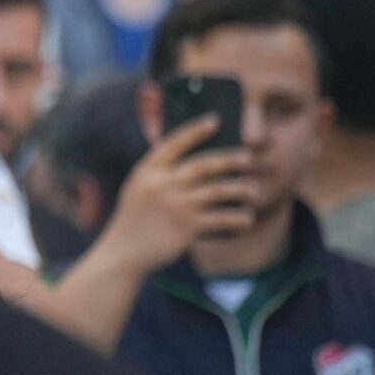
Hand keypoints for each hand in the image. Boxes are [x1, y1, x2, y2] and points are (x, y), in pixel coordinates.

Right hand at [92, 116, 255, 271]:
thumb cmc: (134, 220)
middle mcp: (162, 185)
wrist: (123, 253)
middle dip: (230, 159)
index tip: (214, 121)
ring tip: (252, 190)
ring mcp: (176, 205)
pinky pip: (221, 218)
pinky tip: (247, 218)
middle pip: (204, 165)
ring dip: (240, 189)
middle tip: (247, 158)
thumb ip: (160, 175)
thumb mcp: (138, 190)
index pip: (174, 143)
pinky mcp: (187, 227)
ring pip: (219, 191)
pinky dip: (238, 218)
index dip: (195, 131)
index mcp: (147, 171)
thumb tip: (200, 164)